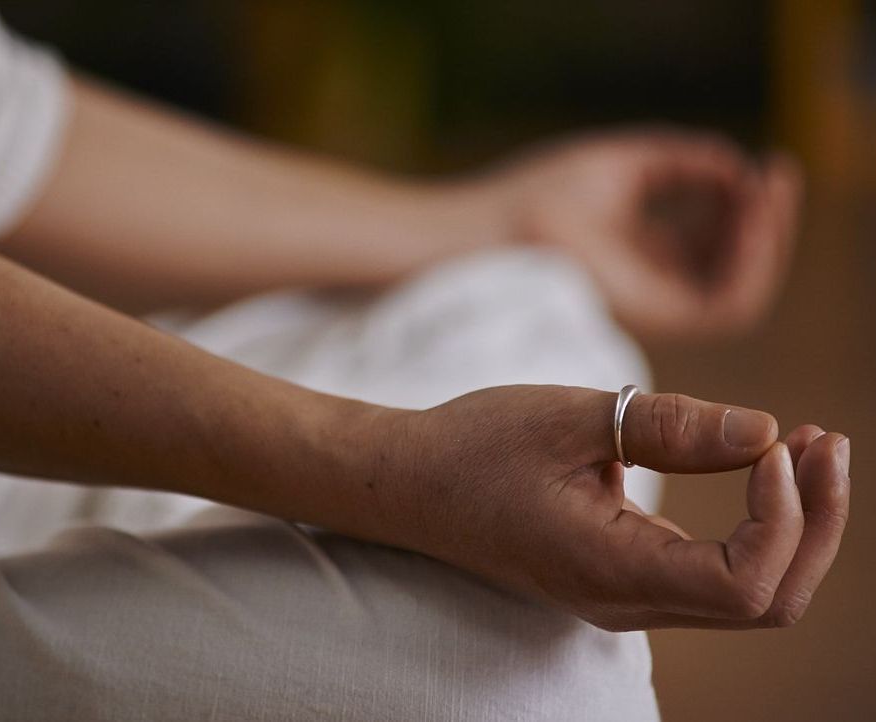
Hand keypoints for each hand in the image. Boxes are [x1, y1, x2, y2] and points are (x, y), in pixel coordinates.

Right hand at [378, 386, 848, 630]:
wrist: (412, 483)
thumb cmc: (475, 446)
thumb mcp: (570, 418)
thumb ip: (671, 427)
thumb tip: (767, 431)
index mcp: (608, 568)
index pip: (744, 584)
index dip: (785, 517)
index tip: (774, 443)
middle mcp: (625, 600)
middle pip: (767, 601)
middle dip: (816, 524)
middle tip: (826, 440)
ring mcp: (625, 595)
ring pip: (749, 594)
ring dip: (795, 525)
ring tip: (808, 447)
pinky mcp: (622, 574)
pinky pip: (716, 572)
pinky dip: (757, 524)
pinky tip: (763, 467)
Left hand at [474, 130, 802, 337]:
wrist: (493, 229)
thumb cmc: (539, 195)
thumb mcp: (624, 164)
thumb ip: (683, 161)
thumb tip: (737, 166)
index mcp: (642, 251)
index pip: (713, 237)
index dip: (745, 202)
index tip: (762, 162)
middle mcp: (653, 285)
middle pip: (731, 264)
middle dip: (764, 219)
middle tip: (777, 173)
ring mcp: (654, 307)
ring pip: (739, 290)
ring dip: (766, 241)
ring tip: (767, 190)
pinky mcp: (652, 322)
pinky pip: (727, 307)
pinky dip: (751, 266)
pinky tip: (754, 217)